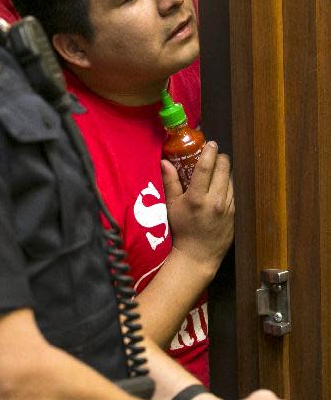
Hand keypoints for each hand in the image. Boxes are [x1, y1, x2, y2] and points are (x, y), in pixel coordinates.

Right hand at [161, 141, 233, 275]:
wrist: (198, 255)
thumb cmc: (182, 230)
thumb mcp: (172, 206)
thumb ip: (170, 182)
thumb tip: (164, 161)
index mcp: (196, 198)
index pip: (206, 168)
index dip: (209, 152)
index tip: (210, 143)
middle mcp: (214, 201)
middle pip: (223, 169)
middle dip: (220, 157)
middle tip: (214, 153)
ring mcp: (227, 207)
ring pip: (231, 178)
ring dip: (225, 170)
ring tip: (217, 167)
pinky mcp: (234, 213)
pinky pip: (233, 191)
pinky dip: (227, 183)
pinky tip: (220, 184)